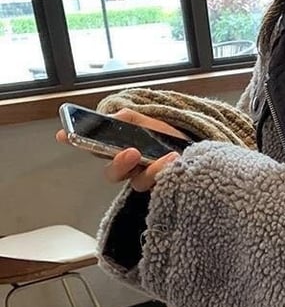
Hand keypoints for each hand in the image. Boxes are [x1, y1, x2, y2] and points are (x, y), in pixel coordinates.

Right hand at [55, 108, 189, 192]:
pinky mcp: (163, 189)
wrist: (199, 149)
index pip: (93, 147)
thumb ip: (130, 119)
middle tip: (130, 152)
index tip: (63, 135)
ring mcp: (145, 180)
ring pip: (137, 183)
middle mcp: (129, 167)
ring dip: (152, 170)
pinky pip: (159, 186)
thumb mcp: (151, 121)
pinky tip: (175, 161)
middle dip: (119, 164)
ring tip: (167, 157)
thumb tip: (115, 117)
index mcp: (119, 148)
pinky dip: (167, 173)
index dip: (75, 141)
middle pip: (112, 173)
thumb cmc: (171, 136)